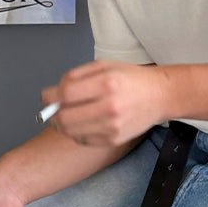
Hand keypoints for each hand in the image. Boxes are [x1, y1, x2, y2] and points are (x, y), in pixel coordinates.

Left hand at [41, 61, 169, 147]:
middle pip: (65, 117)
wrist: (160, 96)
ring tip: (68, 114)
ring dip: (62, 124)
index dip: (49, 96)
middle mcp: (110, 107)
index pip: (65, 94)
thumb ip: (75, 76)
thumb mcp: (104, 65)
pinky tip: (83, 122)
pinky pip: (83, 140)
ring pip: (71, 132)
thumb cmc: (131, 78)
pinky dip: (76, 132)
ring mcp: (112, 127)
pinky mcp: (113, 140)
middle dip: (52, 113)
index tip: (47, 96)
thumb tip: (52, 93)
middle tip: (53, 108)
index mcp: (107, 83)